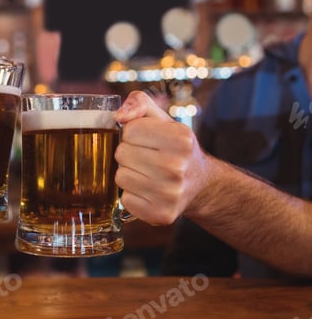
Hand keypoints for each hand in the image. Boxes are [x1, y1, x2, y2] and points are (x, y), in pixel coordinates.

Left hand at [114, 90, 209, 225]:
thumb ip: (140, 103)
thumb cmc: (175, 149)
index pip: (129, 130)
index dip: (134, 133)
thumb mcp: (163, 120)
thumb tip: (119, 116)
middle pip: (122, 153)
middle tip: (148, 158)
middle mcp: (177, 167)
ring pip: (120, 177)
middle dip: (130, 153)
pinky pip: (125, 200)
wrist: (199, 184)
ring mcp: (170, 194)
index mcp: (181, 139)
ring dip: (129, 174)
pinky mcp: (161, 214)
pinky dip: (133, 195)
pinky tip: (149, 191)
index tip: (148, 140)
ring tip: (148, 174)